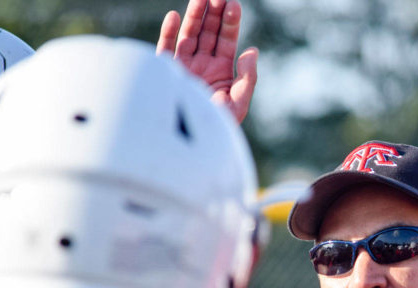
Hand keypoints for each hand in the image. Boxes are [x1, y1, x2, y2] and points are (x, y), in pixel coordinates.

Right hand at [157, 0, 258, 123]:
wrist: (191, 144)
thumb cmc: (217, 128)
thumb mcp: (238, 104)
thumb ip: (247, 79)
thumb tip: (252, 51)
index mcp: (221, 71)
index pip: (227, 41)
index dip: (231, 22)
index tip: (234, 4)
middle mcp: (202, 65)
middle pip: (209, 32)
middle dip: (214, 13)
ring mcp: (184, 66)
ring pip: (189, 35)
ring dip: (194, 16)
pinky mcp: (166, 72)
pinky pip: (166, 48)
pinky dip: (169, 32)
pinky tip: (175, 17)